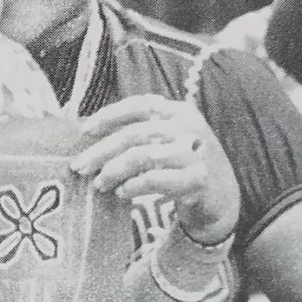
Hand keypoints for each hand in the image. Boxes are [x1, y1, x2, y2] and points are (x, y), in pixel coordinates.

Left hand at [70, 94, 239, 243]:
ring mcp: (195, 152)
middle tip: (80, 166)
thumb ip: (142, 131)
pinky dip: (132, 186)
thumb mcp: (170, 139)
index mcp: (180, 111)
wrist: (222, 196)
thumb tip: (92, 135)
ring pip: (141, 156)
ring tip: (99, 183)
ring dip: (113, 170)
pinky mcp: (197, 179)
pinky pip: (154, 179)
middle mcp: (189, 127)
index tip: (85, 131)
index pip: (139, 105)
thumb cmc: (184, 165)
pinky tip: (122, 192)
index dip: (109, 115)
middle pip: (134, 134)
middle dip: (101, 150)